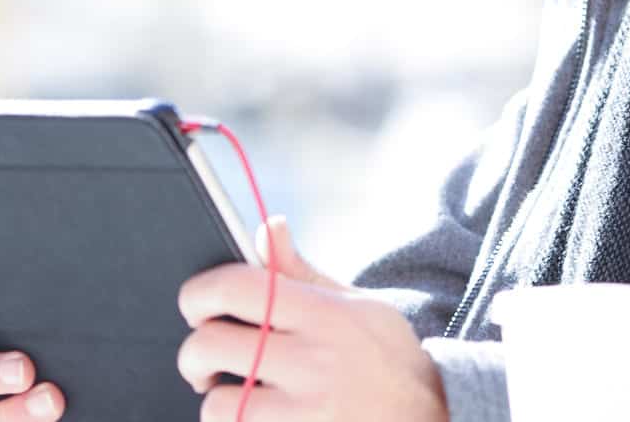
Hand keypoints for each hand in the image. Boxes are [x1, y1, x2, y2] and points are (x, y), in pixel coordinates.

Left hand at [177, 216, 448, 421]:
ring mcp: (308, 410)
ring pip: (218, 402)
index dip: (197, 294)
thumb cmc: (387, 360)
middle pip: (210, 344)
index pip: (234, 286)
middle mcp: (313, 360)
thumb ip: (301, 273)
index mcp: (322, 313)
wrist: (437, 417)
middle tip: (203, 362)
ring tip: (230, 397)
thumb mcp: (357, 306)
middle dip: (193, 354)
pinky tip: (252, 418)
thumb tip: (266, 226)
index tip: (195, 307)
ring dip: (216, 400)